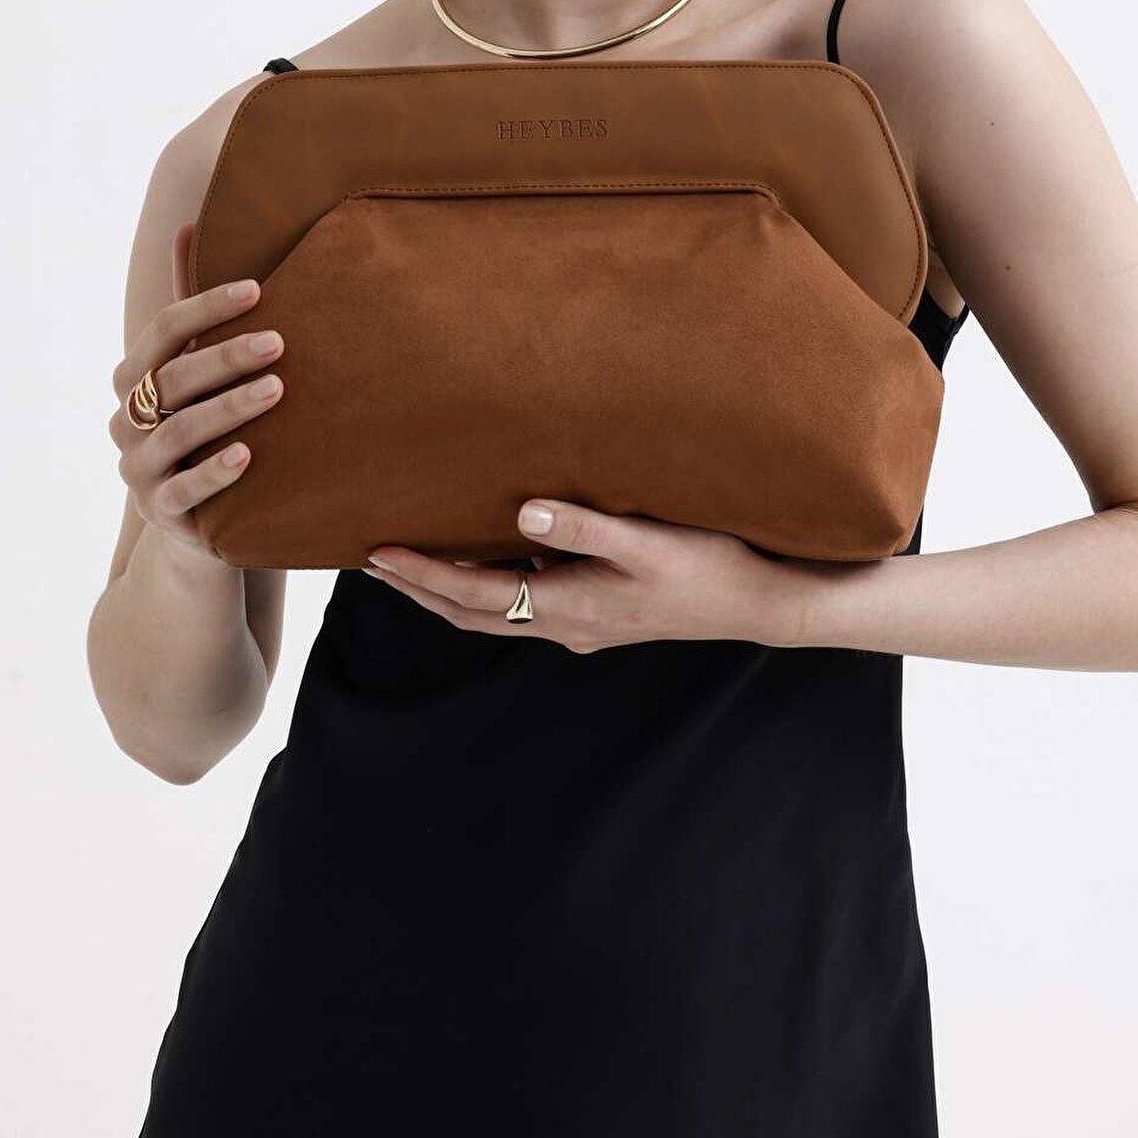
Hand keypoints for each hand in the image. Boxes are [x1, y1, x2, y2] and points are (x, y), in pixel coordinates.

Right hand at [108, 221, 285, 566]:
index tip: (258, 289)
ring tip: (277, 389)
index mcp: (132, 380)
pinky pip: (183, 493)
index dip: (206, 307)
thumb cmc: (205, 431)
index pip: (162, 331)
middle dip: (224, 357)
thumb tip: (185, 225)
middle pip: (170, 380)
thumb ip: (193, 312)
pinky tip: (249, 457)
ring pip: (176, 432)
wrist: (197, 525)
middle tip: (279, 342)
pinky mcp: (159, 514)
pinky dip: (214, 472)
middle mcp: (125, 422)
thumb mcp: (196, 372)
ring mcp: (138, 470)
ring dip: (227, 408)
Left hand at [364, 498, 791, 651]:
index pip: (474, 594)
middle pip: (472, 613)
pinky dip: (491, 587)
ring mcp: (584, 626)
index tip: (377, 554)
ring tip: (413, 562)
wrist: (764, 605)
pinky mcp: (602, 616)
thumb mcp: (649, 541)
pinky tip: (491, 558)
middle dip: (420, 589)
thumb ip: (584, 526)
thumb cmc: (711, 568)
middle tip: (372, 562)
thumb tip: (521, 511)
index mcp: (569, 608)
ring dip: (449, 592)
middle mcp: (567, 626)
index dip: (422, 575)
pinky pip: (526, 604)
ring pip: (496, 613)